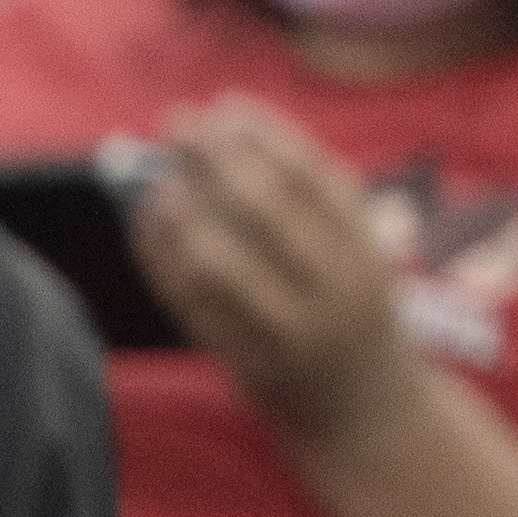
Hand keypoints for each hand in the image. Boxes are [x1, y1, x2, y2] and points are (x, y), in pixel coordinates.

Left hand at [133, 101, 413, 439]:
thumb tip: (229, 132)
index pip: (317, 179)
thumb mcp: (359, 255)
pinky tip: (149, 227)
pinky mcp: (253, 364)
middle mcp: (338, 289)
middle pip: (270, 211)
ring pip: (228, 264)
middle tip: (178, 123)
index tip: (226, 106)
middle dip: (217, 159)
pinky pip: (196, 307)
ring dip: (185, 214)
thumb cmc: (350, 309)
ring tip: (159, 182)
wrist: (368, 410)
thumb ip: (313, 205)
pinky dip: (165, 263)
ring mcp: (294, 331)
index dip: (268, 136)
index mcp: (368, 253)